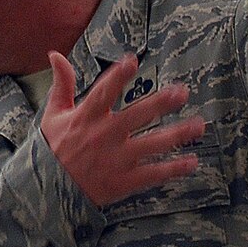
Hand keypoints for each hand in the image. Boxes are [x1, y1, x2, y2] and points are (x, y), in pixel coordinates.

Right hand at [40, 53, 199, 206]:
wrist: (49, 191)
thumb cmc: (53, 148)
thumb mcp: (53, 114)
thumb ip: (62, 84)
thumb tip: (55, 55)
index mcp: (86, 117)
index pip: (103, 92)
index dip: (117, 76)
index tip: (132, 61)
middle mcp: (103, 136)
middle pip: (137, 116)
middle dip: (161, 103)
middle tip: (181, 92)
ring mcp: (116, 159)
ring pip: (151, 144)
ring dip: (177, 135)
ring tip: (198, 125)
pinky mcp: (123, 181)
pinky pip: (153, 174)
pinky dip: (174, 169)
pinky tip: (192, 162)